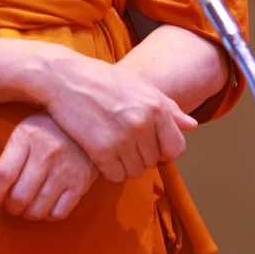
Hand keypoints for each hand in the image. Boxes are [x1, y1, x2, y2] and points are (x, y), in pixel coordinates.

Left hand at [0, 112, 97, 220]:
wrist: (87, 121)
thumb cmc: (48, 129)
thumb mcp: (25, 132)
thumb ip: (10, 157)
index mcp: (27, 138)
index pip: (3, 174)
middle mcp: (46, 154)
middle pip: (20, 196)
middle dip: (11, 207)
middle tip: (11, 205)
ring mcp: (65, 170)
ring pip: (38, 209)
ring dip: (28, 214)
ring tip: (27, 207)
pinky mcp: (81, 183)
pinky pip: (59, 213)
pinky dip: (48, 215)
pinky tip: (46, 206)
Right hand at [39, 52, 195, 181]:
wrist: (62, 78)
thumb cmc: (101, 80)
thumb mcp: (139, 86)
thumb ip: (168, 107)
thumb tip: (192, 126)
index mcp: (157, 107)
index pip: (176, 148)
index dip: (163, 149)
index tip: (147, 144)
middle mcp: (143, 123)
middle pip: (153, 161)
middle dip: (140, 156)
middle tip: (121, 140)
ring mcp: (123, 138)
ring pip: (135, 171)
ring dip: (124, 164)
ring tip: (110, 145)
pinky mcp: (102, 150)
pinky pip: (116, 175)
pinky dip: (108, 169)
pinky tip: (99, 153)